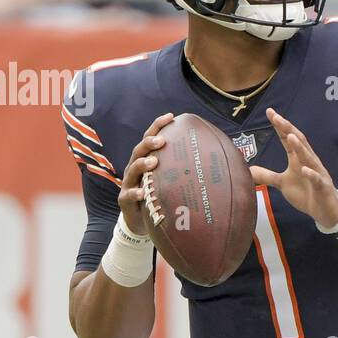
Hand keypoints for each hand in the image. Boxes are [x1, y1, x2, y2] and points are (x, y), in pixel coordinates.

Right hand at [117, 112, 173, 235]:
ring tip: (153, 162)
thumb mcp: (169, 180)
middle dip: (149, 143)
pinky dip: (136, 192)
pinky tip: (143, 192)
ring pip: (133, 169)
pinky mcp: (125, 200)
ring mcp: (129, 183)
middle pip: (139, 150)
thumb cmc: (158, 195)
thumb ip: (182, 168)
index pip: (150, 138)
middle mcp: (135, 168)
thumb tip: (212, 158)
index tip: (171, 116)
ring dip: (142, 164)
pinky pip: (129, 195)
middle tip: (162, 140)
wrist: (140, 221)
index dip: (158, 126)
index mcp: (146, 159)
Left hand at [249, 108, 337, 227]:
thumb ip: (268, 176)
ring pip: (308, 157)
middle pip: (299, 142)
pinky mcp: (322, 186)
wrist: (326, 210)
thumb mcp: (283, 184)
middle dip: (288, 129)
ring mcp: (317, 173)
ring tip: (290, 136)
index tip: (270, 112)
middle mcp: (308, 162)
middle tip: (277, 117)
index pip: (288, 139)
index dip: (280, 126)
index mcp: (298, 159)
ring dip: (300, 147)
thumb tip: (248, 170)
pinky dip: (311, 174)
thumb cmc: (306, 193)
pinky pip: (317, 179)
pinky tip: (304, 169)